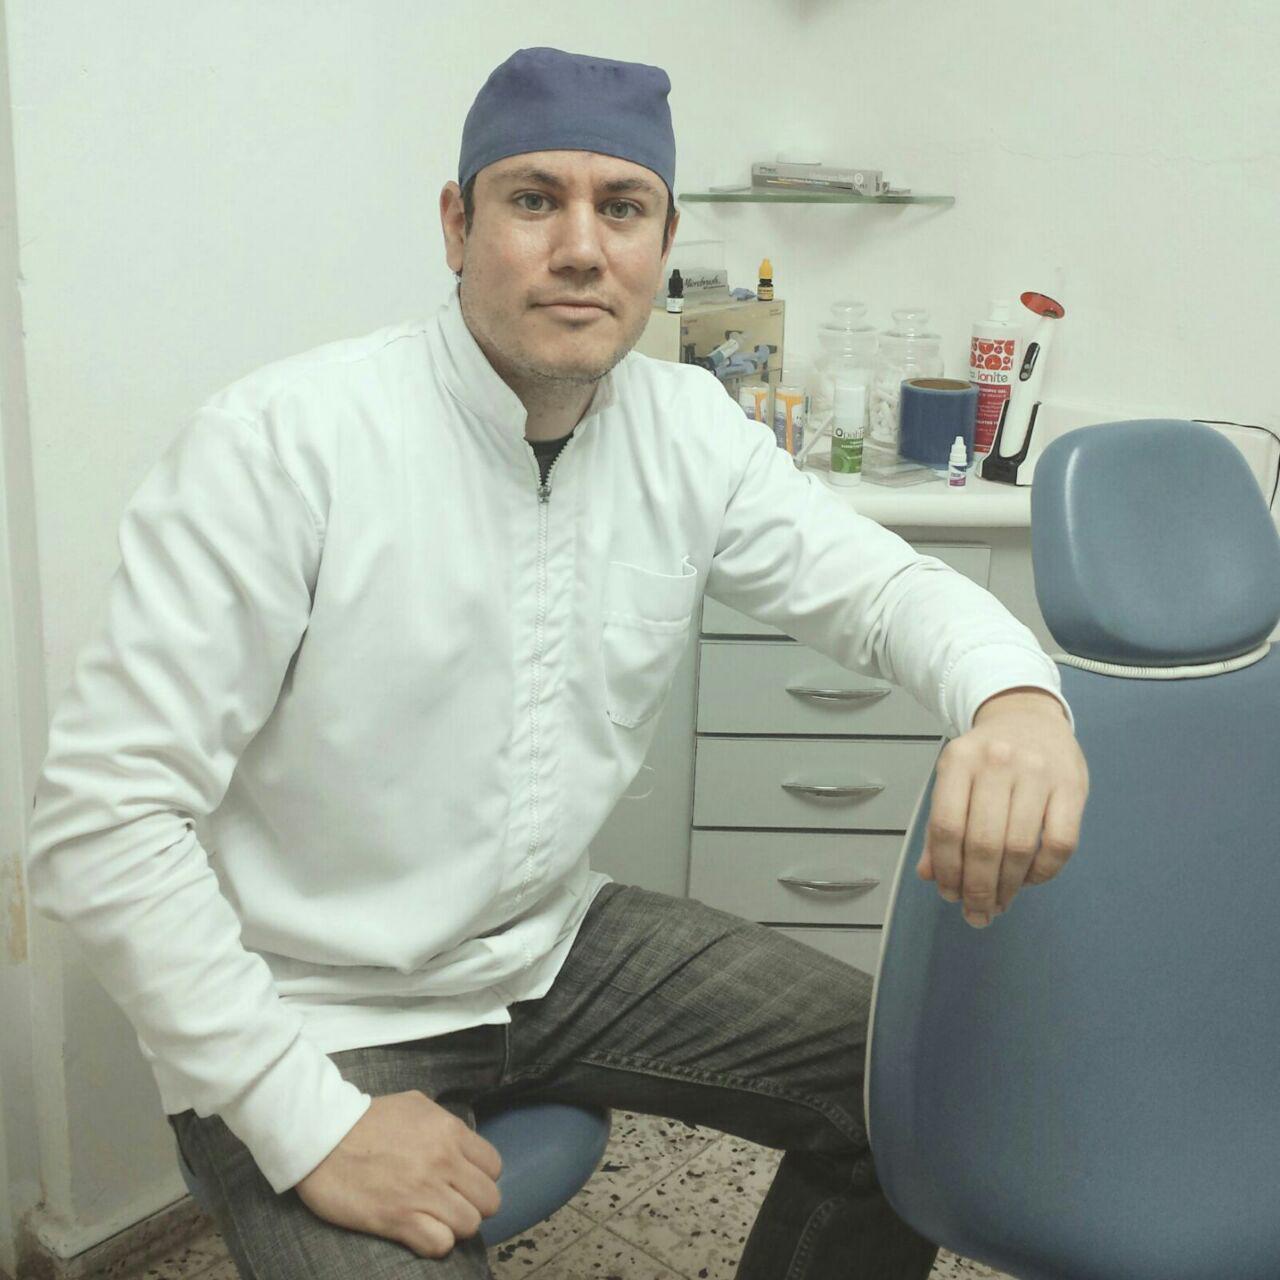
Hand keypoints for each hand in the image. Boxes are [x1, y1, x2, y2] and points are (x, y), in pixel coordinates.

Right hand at [295, 1090, 502, 1258]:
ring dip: (455, 1226)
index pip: (494, 1167)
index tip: (463, 1182)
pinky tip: (420, 1232)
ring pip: (470, 1224)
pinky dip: (435, 1243)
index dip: (481, 1178)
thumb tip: (459, 1140)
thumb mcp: (414, 1105)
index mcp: (449, 1131)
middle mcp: (443, 1162)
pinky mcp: (398, 1219)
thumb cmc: (367, 1120)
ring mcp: (422, 1192)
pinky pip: (440, 1244)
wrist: (322, 1137)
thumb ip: (443, 1122)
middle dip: (474, 1205)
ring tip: (435, 1219)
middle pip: (489, 1201)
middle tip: (452, 1204)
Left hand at [916, 687, 1088, 926]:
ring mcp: (1037, 772)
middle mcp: (996, 762)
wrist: (1028, 716)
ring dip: (1008, 886)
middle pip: (984, 842)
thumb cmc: (986, 757)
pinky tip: (1029, 879)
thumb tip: (929, 875)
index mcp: (958, 760)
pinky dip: (1043, 872)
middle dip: (978, 889)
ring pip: (1021, 847)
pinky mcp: (1073, 785)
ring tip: (1000, 903)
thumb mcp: (953, 779)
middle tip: (977, 913)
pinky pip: (1060, 844)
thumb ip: (941, 825)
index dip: (947, 870)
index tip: (949, 895)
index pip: (947, 827)